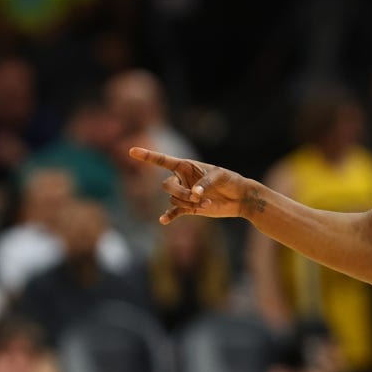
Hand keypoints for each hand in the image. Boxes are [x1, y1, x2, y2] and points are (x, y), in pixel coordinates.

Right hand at [129, 147, 259, 223]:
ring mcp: (184, 194)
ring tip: (205, 202)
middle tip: (195, 197)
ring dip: (187, 202)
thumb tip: (194, 194)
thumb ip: (205, 182)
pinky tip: (164, 220)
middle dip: (179, 192)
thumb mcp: (220, 176)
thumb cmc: (230, 180)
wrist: (239, 198)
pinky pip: (174, 212)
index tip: (132, 151)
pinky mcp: (189, 208)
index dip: (148, 156)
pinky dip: (169, 216)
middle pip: (166, 185)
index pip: (163, 161)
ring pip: (173, 199)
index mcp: (186, 166)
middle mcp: (182, 179)